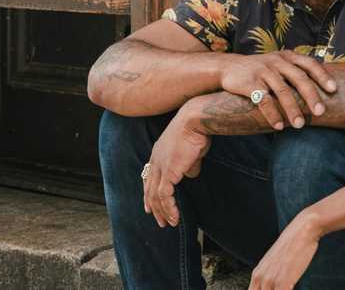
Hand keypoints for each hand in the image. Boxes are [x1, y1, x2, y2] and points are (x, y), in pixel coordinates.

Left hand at [143, 112, 210, 227]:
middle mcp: (155, 160)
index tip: (150, 206)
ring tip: (169, 223)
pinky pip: (164, 196)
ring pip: (156, 196)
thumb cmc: (196, 131)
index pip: (148, 177)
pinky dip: (169, 208)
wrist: (195, 121)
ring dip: (162, 212)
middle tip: (159, 221)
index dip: (148, 193)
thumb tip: (191, 174)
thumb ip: (189, 163)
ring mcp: (160, 166)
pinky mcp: (168, 172)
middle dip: (154, 207)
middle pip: (149, 189)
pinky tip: (175, 217)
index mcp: (158, 153)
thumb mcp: (191, 151)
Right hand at [219, 51, 335, 129]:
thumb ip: (296, 70)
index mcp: (287, 57)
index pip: (309, 63)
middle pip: (298, 78)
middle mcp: (277, 61)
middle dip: (311, 96)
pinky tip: (278, 126)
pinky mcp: (249, 83)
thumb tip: (323, 86)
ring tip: (299, 125)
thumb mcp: (278, 63)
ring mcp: (263, 71)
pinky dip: (272, 114)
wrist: (228, 67)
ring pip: (282, 91)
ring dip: (292, 110)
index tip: (334, 89)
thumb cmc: (260, 70)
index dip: (322, 76)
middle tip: (321, 112)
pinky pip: (264, 100)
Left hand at [250, 213, 321, 289]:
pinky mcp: (283, 282)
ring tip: (288, 287)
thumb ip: (271, 277)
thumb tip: (274, 285)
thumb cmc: (292, 246)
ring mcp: (270, 281)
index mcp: (257, 274)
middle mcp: (260, 278)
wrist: (302, 230)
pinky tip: (293, 288)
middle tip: (283, 288)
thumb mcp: (276, 262)